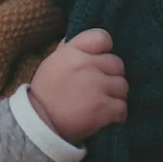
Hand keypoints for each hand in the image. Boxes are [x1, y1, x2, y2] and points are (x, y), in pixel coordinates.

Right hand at [28, 28, 127, 144]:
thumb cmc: (45, 92)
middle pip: (117, 64)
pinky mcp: (104, 108)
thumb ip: (69, 49)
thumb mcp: (52, 63)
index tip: (100, 61)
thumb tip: (87, 40)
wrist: (39, 124)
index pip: (102, 37)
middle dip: (111, 76)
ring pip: (123, 86)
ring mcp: (97, 86)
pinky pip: (123, 108)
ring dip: (115, 96)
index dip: (105, 50)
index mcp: (72, 51)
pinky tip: (106, 117)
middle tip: (99, 88)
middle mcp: (86, 65)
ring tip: (102, 103)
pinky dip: (117, 115)